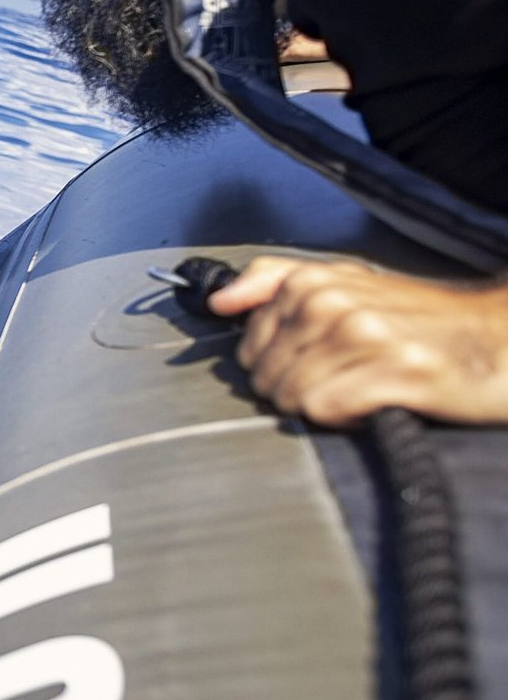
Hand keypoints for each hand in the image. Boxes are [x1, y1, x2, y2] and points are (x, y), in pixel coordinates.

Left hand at [205, 256, 507, 426]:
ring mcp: (364, 333)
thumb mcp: (344, 284)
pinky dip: (344, 418)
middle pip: (266, 376)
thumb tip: (220, 301)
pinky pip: (325, 409)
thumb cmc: (416, 321)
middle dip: (295, 390)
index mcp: (312, 281)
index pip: (248, 347)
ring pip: (292, 395)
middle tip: (340, 381)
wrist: (497, 340)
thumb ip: (273, 281)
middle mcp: (333, 301)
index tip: (312, 363)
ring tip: (358, 391)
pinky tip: (371, 404)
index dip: (276, 366)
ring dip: (322, 406)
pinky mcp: (394, 370)